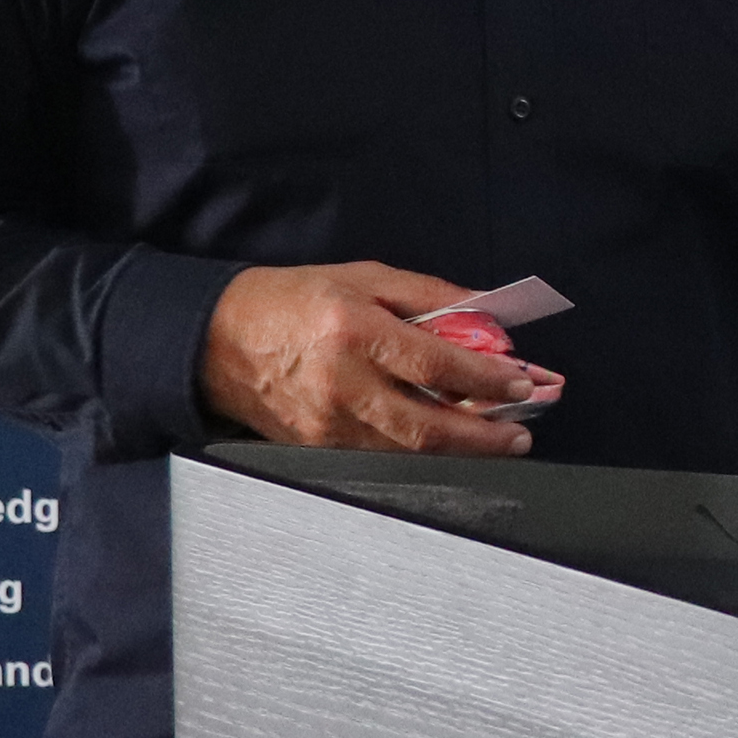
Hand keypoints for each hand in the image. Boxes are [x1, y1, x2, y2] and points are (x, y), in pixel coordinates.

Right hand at [196, 262, 558, 455]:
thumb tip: (483, 314)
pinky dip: (421, 455)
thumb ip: (429, 296)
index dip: (488, 377)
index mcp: (355, 332)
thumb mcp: (363, 278)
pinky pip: (382, 458)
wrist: (215, 340)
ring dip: (463, 451)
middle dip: (487, 434)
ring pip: (410, 452)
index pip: (438, 364)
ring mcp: (328, 425)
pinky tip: (446, 445)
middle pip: (430, 426)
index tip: (522, 381)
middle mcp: (343, 384)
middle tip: (522, 432)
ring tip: (498, 441)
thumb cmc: (288, 301)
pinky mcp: (317, 448)